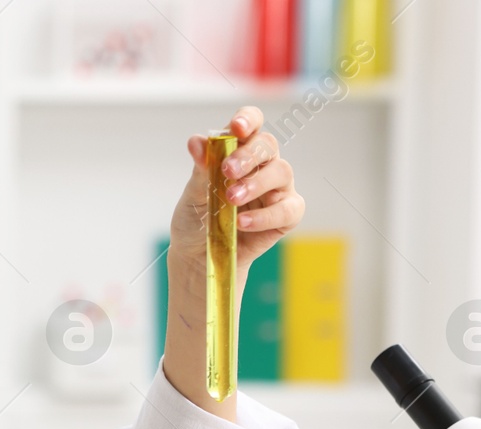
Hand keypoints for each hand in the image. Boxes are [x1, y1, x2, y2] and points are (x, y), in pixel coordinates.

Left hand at [168, 106, 303, 271]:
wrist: (199, 257)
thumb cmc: (197, 219)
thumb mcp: (193, 195)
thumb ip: (201, 169)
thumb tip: (197, 142)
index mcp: (239, 151)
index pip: (251, 125)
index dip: (248, 120)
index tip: (237, 128)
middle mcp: (262, 165)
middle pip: (268, 145)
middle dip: (249, 155)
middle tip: (227, 171)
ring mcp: (277, 189)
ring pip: (282, 172)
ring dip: (256, 183)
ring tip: (232, 199)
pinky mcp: (286, 216)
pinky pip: (287, 209)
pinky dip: (265, 216)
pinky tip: (242, 223)